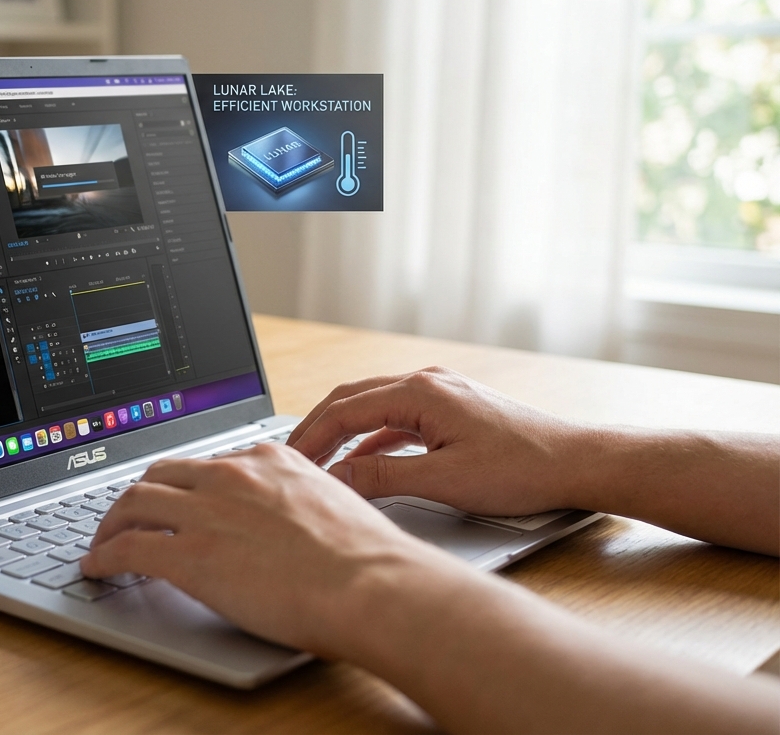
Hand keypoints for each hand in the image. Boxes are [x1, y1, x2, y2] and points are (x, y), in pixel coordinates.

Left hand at [79, 445, 463, 660]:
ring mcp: (206, 513)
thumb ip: (297, 501)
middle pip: (158, 474)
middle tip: (126, 519)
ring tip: (102, 543)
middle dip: (135, 497)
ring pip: (133, 504)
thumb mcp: (330, 505)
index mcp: (267, 460)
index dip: (179, 484)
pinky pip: (128, 549)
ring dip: (109, 524)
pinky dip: (104, 557)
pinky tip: (97, 568)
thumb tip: (288, 523)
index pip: (204, 463)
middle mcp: (231, 476)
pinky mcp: (189, 556)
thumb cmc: (367, 559)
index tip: (171, 498)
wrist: (370, 584)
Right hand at [286, 367, 595, 515]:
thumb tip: (335, 480)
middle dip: (316, 428)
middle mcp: (427, 383)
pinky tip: (362, 465)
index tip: (287, 463)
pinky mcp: (452, 411)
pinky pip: (397, 420)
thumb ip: (382, 477)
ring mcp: (440, 394)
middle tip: (289, 458)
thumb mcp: (443, 480)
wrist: (577, 463)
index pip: (344, 410)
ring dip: (343, 433)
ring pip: (373, 408)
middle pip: (352, 400)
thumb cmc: (521, 469)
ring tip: (317, 462)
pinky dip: (371, 440)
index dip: (310, 437)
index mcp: (420, 392)